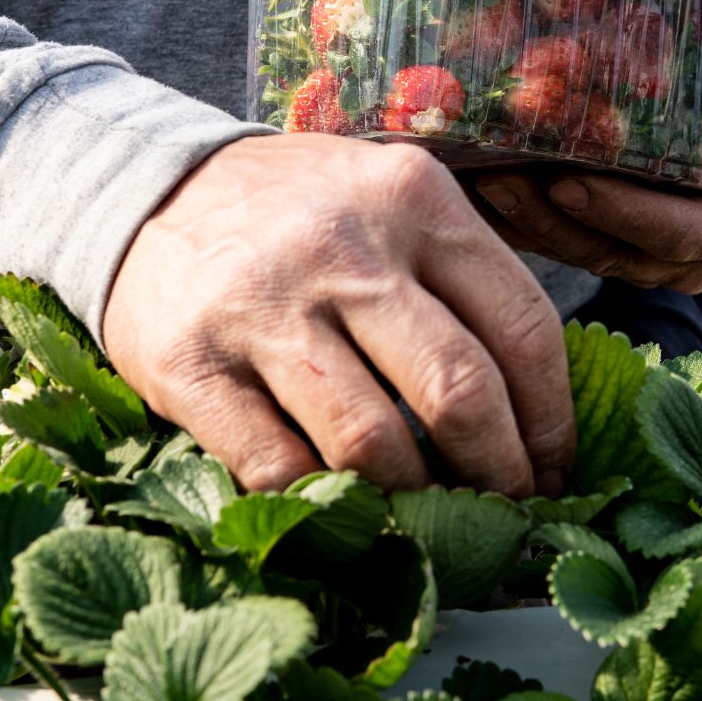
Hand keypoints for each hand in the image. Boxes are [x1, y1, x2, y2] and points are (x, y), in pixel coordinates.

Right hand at [101, 135, 572, 497]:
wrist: (145, 187)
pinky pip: (278, 467)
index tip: (556, 468)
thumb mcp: (389, 197)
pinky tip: (347, 507)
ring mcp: (263, 308)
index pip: (522, 327)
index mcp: (413, 199)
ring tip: (431, 513)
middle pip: (459, 391)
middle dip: (500, 471)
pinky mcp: (190, 365)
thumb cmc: (300, 211)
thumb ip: (459, 272)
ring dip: (415, 498)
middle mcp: (344, 248)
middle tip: (509, 508)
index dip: (553, 419)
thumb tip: (539, 407)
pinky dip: (323, 503)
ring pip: (371, 443)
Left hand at [472, 12, 701, 292]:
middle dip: (554, 224)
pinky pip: (545, 248)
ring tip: (477, 176)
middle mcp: (686, 254)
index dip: (625, 218)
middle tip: (501, 179)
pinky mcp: (589, 242)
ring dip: (523, 223)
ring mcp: (634, 255)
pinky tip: (468, 184)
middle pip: (614, 256)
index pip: (682, 237)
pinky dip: (508, 222)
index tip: (569, 182)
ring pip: (574, 256)